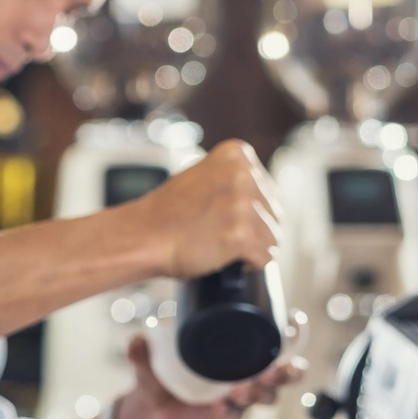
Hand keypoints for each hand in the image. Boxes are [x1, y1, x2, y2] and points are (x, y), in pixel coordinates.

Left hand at [115, 332, 300, 418]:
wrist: (152, 416)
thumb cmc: (161, 381)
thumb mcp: (149, 365)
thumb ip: (141, 354)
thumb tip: (135, 339)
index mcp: (235, 359)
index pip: (269, 347)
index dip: (289, 338)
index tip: (295, 323)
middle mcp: (243, 379)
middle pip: (278, 376)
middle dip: (286, 371)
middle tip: (279, 369)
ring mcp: (236, 402)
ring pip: (263, 398)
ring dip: (260, 392)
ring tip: (245, 389)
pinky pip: (234, 417)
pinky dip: (231, 412)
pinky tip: (224, 408)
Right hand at [122, 140, 281, 278]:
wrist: (142, 236)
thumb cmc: (166, 214)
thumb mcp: (203, 176)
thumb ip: (233, 178)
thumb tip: (263, 199)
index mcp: (236, 155)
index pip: (269, 190)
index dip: (252, 210)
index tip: (228, 217)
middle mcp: (243, 174)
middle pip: (275, 213)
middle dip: (255, 229)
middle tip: (223, 234)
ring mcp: (242, 204)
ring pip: (274, 237)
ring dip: (253, 248)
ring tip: (223, 246)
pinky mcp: (241, 233)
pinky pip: (267, 256)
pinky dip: (251, 263)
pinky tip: (228, 258)